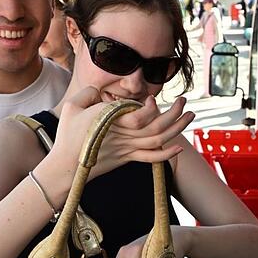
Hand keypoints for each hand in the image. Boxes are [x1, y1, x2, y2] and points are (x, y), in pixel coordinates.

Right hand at [49, 88, 193, 180]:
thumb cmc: (67, 135)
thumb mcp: (71, 107)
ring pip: (158, 140)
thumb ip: (88, 93)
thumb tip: (101, 91)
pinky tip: (179, 147)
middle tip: (184, 101)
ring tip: (190, 116)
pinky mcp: (127, 158)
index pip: (138, 116)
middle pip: (155, 126)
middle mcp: (123, 135)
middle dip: (174, 113)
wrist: (67, 167)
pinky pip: (151, 158)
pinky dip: (166, 154)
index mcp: (110, 121)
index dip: (149, 108)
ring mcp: (127, 149)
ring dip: (177, 128)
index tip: (152, 99)